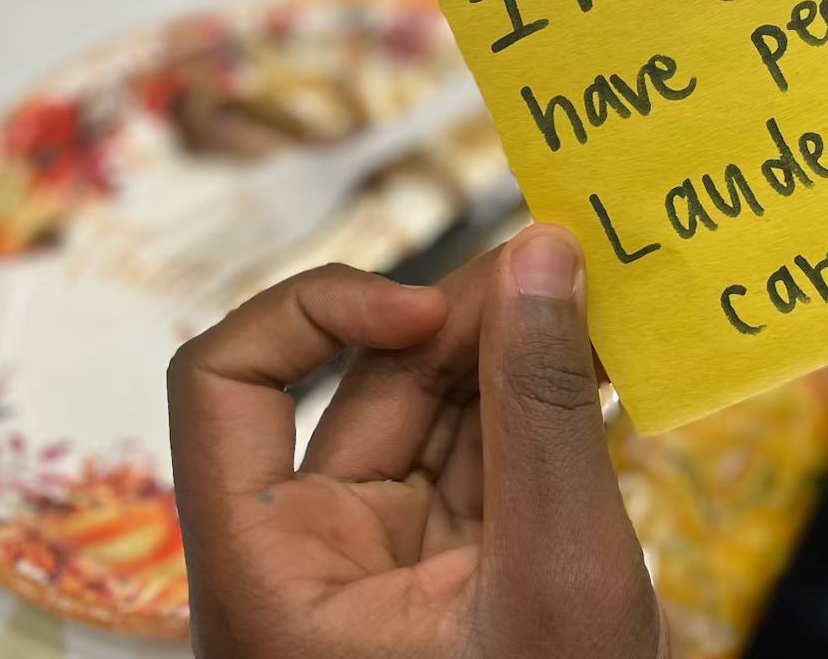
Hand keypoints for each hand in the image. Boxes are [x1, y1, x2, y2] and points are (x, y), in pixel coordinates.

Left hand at [167, 225, 666, 658]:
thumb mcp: (556, 575)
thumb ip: (546, 411)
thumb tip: (543, 252)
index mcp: (273, 574)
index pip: (224, 384)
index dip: (313, 312)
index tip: (425, 312)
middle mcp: (313, 555)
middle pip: (367, 381)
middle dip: (471, 315)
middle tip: (566, 262)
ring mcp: (389, 558)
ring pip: (439, 406)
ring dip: (518, 349)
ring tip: (601, 299)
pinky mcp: (454, 562)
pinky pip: (487, 451)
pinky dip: (541, 404)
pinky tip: (603, 363)